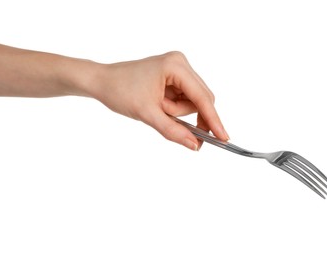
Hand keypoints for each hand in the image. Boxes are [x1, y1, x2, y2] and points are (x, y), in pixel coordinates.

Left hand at [90, 51, 228, 150]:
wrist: (102, 81)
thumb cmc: (119, 91)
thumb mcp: (147, 114)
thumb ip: (173, 131)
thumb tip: (195, 145)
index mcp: (175, 66)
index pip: (202, 98)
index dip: (213, 120)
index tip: (224, 137)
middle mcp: (180, 63)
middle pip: (201, 98)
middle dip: (187, 115)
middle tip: (171, 123)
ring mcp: (178, 68)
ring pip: (193, 101)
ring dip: (178, 112)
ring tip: (156, 108)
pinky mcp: (174, 76)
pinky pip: (185, 98)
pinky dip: (175, 108)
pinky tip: (159, 105)